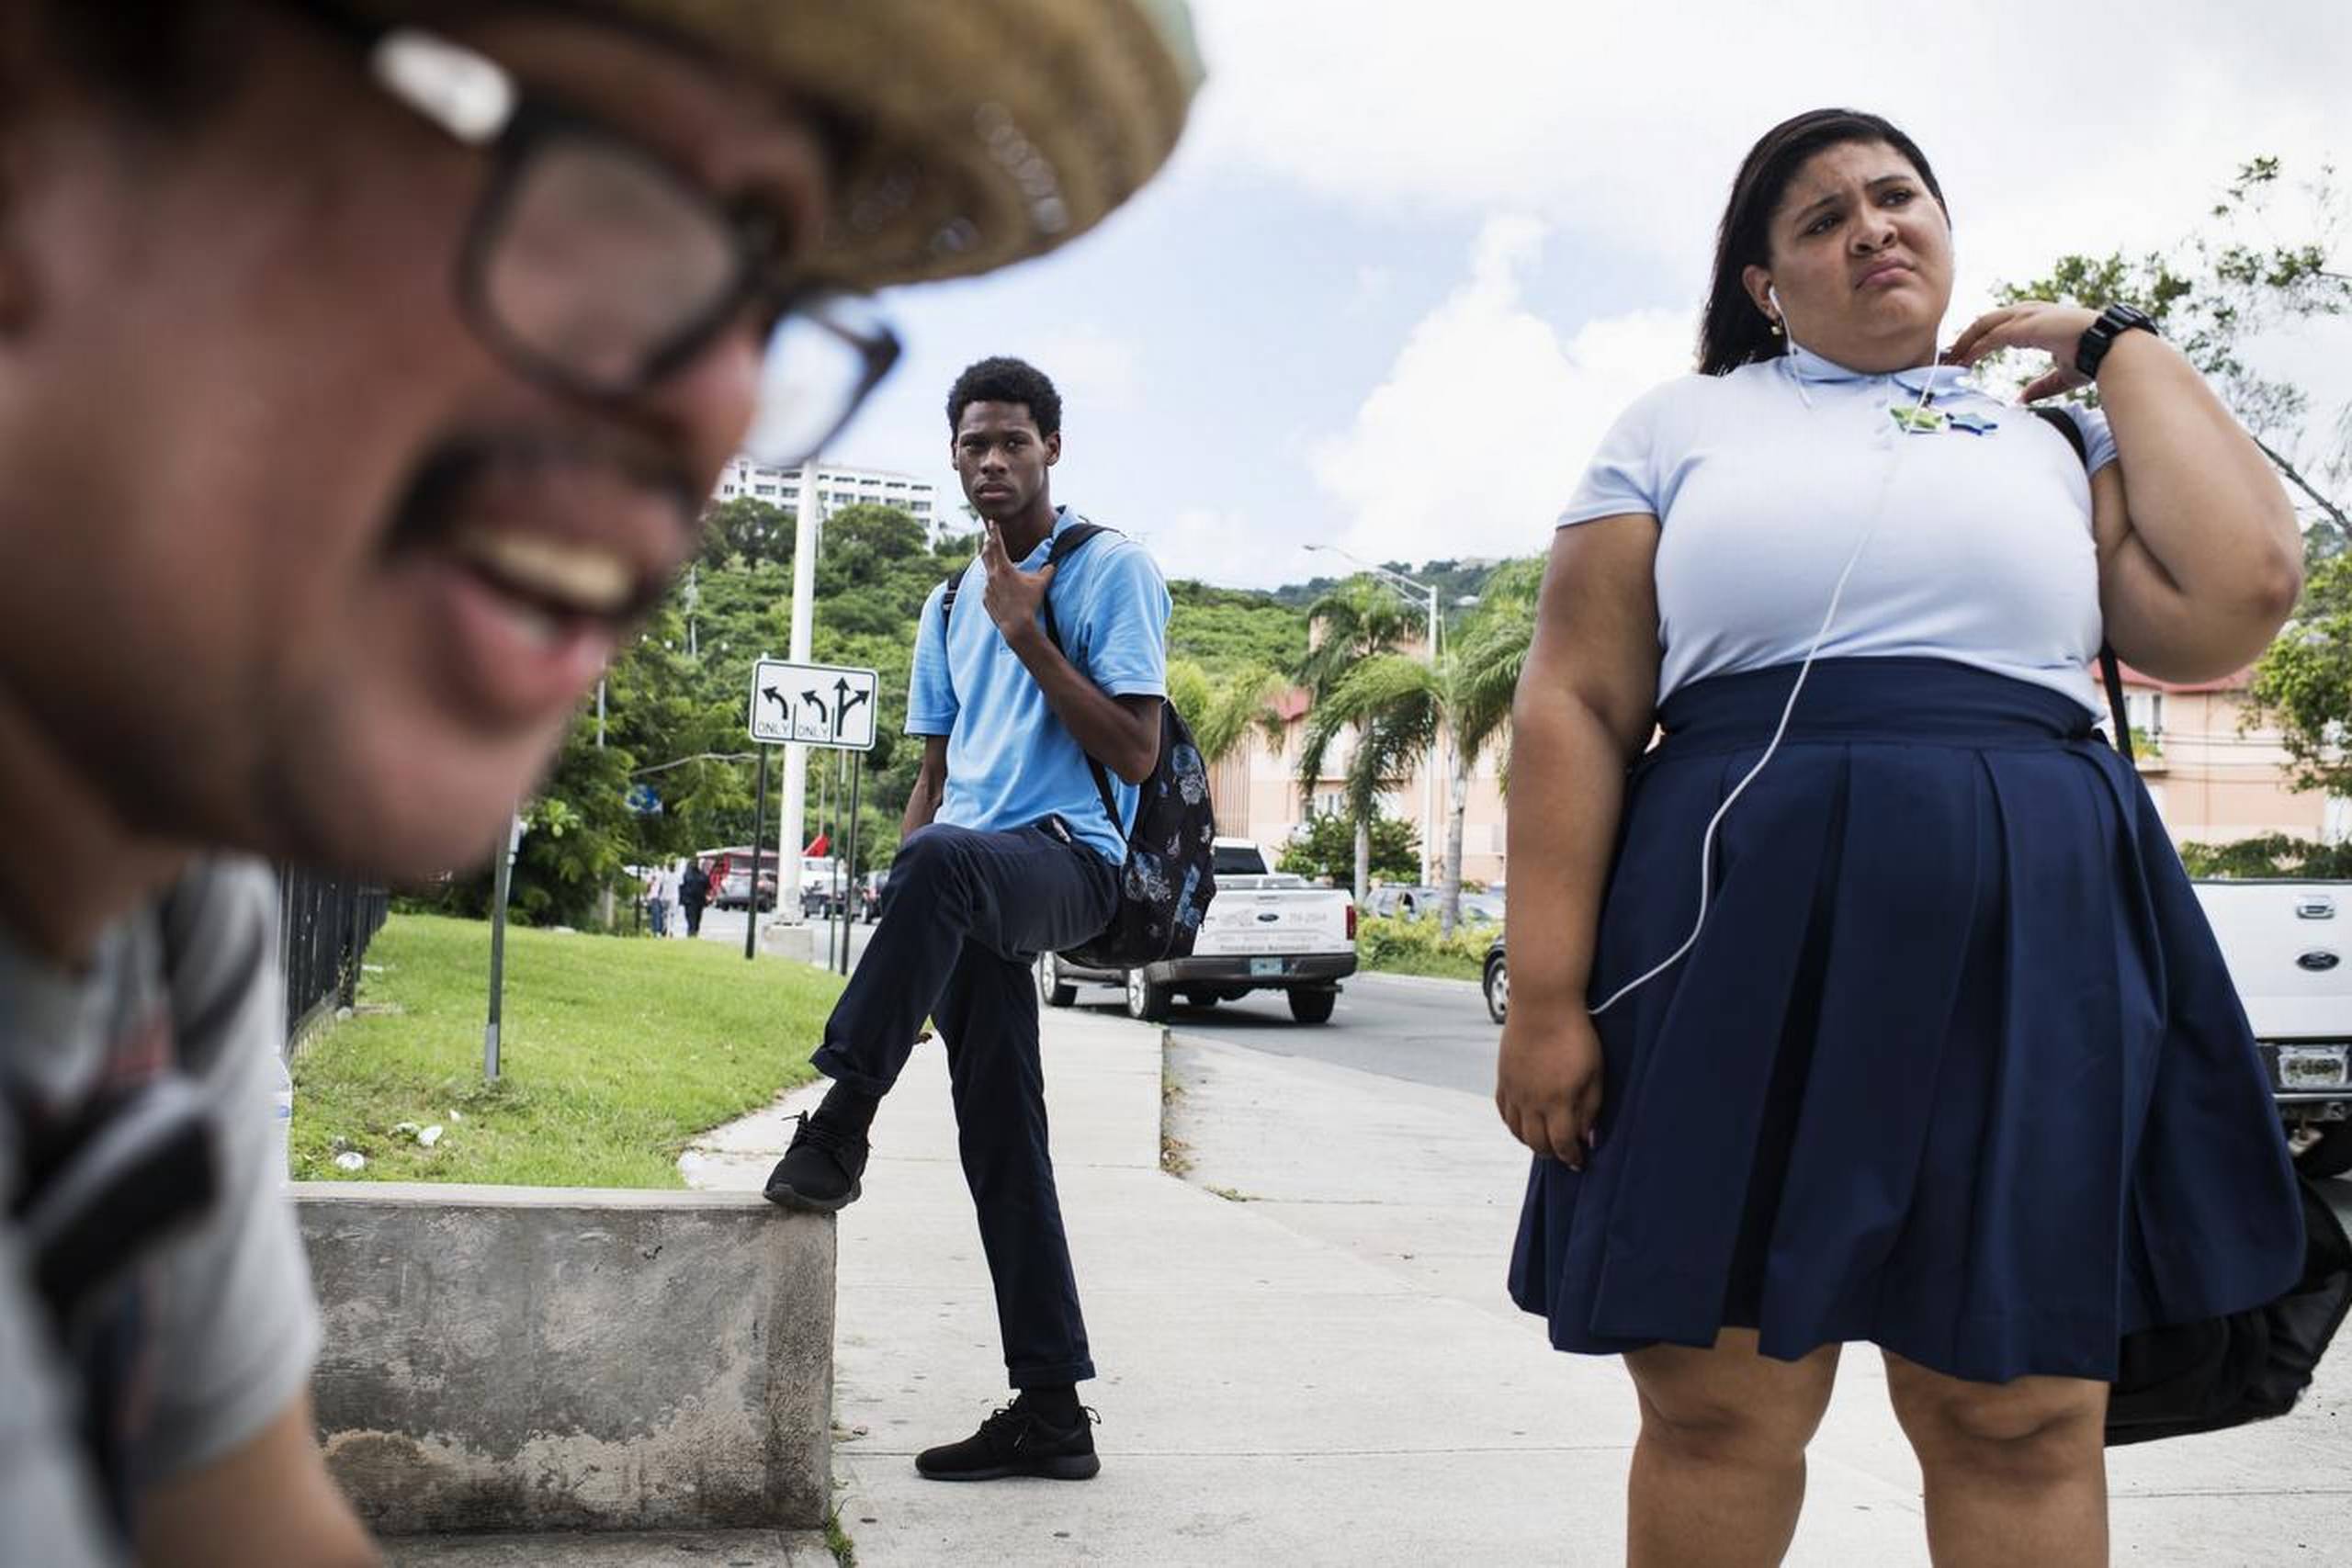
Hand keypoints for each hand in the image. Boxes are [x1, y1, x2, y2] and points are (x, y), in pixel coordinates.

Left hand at [978, 521, 1054, 645]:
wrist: (1017, 625)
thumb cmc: (1029, 602)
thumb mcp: (1041, 584)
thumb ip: (1047, 571)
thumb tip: (1053, 564)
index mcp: (1004, 568)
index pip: (997, 544)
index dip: (995, 531)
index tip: (991, 522)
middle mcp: (992, 576)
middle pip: (987, 553)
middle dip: (988, 543)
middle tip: (989, 536)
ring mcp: (987, 588)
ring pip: (987, 571)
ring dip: (990, 563)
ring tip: (992, 558)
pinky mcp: (985, 599)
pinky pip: (988, 587)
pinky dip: (993, 583)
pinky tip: (998, 586)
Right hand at [1496, 1005, 1604, 1168]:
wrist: (1542, 1004)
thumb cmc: (1576, 1035)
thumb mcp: (1595, 1073)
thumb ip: (1591, 1108)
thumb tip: (1588, 1138)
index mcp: (1558, 1101)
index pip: (1562, 1143)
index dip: (1571, 1157)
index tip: (1580, 1161)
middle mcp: (1532, 1101)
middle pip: (1537, 1143)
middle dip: (1552, 1153)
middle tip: (1564, 1152)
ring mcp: (1514, 1091)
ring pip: (1517, 1132)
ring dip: (1531, 1142)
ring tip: (1545, 1140)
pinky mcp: (1503, 1079)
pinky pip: (1504, 1112)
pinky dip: (1513, 1124)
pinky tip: (1525, 1122)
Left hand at [1941, 301, 2100, 403]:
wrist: (2109, 349)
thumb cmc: (2092, 359)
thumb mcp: (2061, 376)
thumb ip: (2040, 386)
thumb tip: (2021, 399)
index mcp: (2037, 321)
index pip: (1999, 326)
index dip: (1979, 340)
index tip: (1962, 356)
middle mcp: (2029, 313)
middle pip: (1986, 322)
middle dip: (1965, 338)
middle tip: (1947, 357)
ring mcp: (2028, 316)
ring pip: (1984, 325)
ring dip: (1964, 342)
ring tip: (1948, 360)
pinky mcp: (2026, 325)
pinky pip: (1991, 336)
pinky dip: (1974, 348)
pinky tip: (1962, 361)